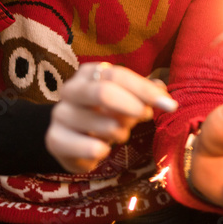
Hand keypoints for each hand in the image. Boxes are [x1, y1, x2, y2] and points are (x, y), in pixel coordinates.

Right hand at [46, 62, 177, 172]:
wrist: (71, 139)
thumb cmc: (104, 113)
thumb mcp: (126, 99)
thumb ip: (145, 94)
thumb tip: (164, 94)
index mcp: (89, 73)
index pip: (118, 75)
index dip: (145, 90)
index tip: (168, 105)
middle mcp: (71, 89)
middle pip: (103, 92)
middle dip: (132, 107)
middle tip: (146, 117)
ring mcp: (60, 114)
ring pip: (99, 123)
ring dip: (120, 132)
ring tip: (121, 134)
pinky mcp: (54, 139)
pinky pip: (87, 147)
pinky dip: (102, 150)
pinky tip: (104, 149)